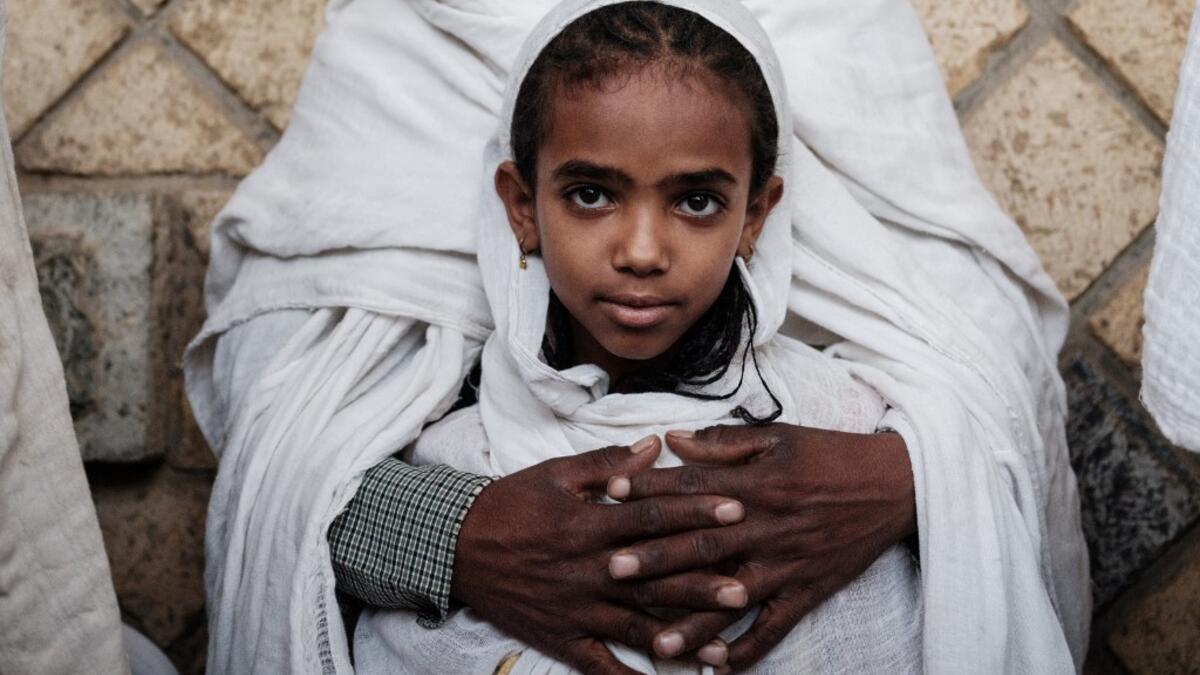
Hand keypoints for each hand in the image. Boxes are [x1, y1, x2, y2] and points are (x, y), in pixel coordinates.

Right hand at [451, 436, 749, 674]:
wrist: (453, 546)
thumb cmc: (508, 505)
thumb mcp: (554, 474)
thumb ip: (608, 463)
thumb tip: (654, 445)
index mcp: (589, 524)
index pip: (652, 517)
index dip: (695, 513)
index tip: (736, 509)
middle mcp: (589, 570)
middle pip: (654, 578)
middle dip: (702, 583)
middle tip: (748, 586)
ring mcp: (577, 608)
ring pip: (637, 626)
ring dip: (681, 637)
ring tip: (721, 647)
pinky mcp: (563, 637)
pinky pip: (601, 665)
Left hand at [605, 424, 915, 671]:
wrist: (898, 484)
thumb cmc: (833, 454)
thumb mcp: (778, 436)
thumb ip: (722, 441)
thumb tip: (671, 439)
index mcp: (755, 484)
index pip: (692, 487)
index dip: (649, 488)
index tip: (609, 493)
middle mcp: (765, 527)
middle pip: (701, 545)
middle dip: (655, 558)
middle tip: (612, 570)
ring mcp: (786, 563)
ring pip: (731, 597)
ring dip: (693, 621)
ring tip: (657, 642)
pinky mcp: (807, 590)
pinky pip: (774, 627)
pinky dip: (748, 649)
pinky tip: (718, 666)